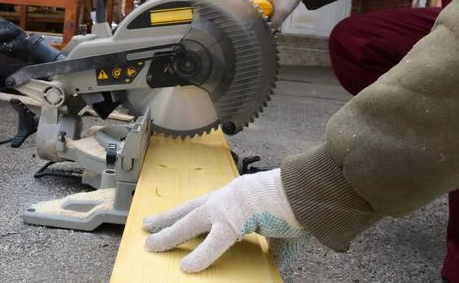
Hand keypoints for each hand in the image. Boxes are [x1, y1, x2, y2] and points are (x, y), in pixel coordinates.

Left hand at [143, 168, 306, 272]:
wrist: (310, 191)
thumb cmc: (298, 205)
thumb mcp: (279, 228)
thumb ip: (273, 247)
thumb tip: (276, 265)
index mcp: (237, 197)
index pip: (205, 205)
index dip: (187, 213)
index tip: (174, 218)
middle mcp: (228, 197)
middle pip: (189, 209)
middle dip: (168, 219)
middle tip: (148, 225)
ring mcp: (229, 205)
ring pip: (191, 221)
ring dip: (169, 234)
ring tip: (150, 244)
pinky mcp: (236, 218)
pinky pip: (214, 241)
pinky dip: (200, 255)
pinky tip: (186, 267)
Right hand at [240, 0, 302, 27]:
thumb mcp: (283, 11)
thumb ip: (273, 23)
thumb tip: (266, 33)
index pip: (240, 3)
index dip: (243, 15)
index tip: (249, 24)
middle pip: (241, 4)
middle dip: (248, 14)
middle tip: (256, 22)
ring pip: (246, 3)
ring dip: (253, 12)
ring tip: (262, 16)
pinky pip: (251, 1)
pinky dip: (256, 8)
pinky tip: (263, 12)